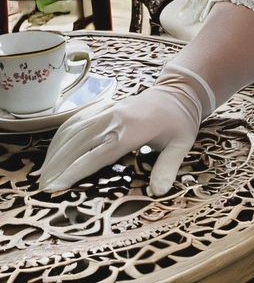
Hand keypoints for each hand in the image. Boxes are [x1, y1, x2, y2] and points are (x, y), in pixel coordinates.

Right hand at [37, 64, 210, 196]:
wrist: (181, 90)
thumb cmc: (180, 121)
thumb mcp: (181, 144)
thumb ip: (168, 167)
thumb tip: (158, 192)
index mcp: (132, 130)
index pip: (97, 154)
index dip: (75, 171)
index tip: (55, 187)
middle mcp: (116, 118)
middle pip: (79, 143)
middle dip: (58, 165)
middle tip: (42, 187)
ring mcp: (110, 110)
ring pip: (74, 130)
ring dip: (56, 151)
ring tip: (43, 173)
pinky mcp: (106, 106)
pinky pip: (79, 119)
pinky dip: (63, 134)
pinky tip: (55, 149)